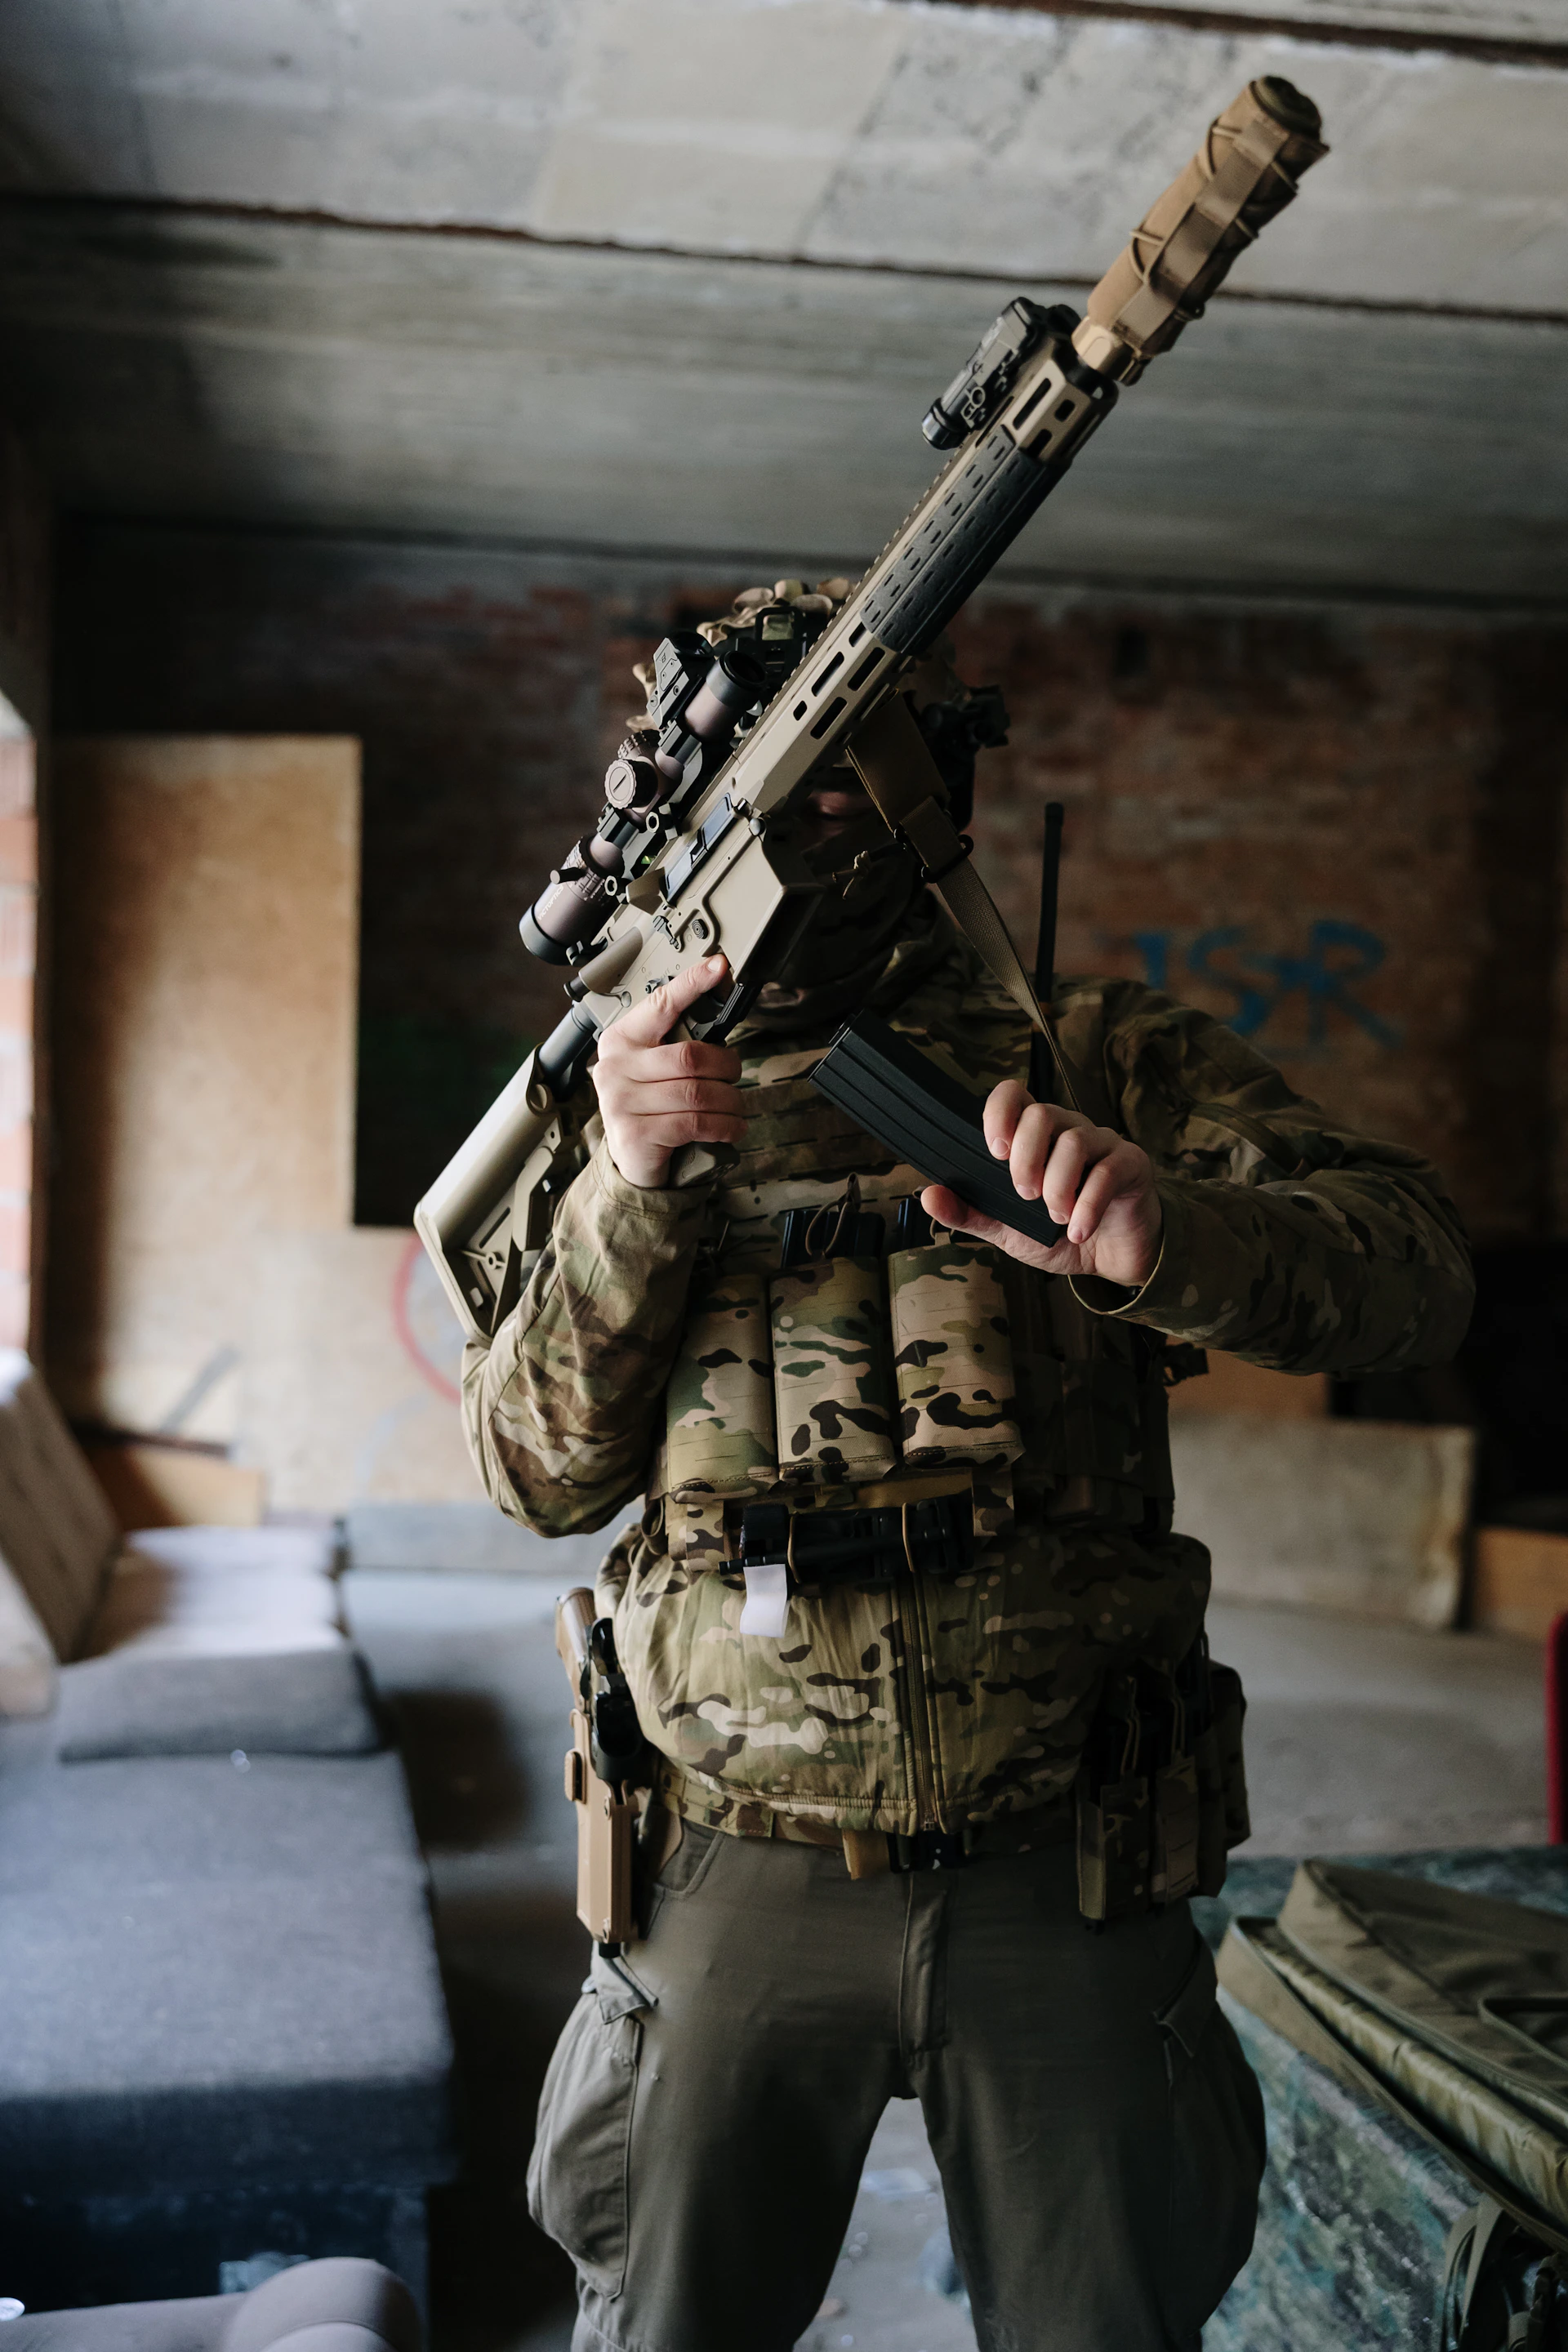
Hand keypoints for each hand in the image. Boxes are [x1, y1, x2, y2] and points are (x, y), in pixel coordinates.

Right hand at [593, 955, 747, 1189]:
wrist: (630, 1158)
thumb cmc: (650, 1104)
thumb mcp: (655, 1067)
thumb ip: (679, 1041)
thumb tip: (721, 1007)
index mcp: (622, 1040)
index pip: (661, 1004)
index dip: (692, 984)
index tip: (718, 967)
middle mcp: (615, 1067)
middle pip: (690, 1056)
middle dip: (727, 1066)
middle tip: (735, 1073)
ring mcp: (622, 1102)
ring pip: (698, 1092)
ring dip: (730, 1100)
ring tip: (736, 1105)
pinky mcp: (636, 1134)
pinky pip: (695, 1122)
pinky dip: (725, 1125)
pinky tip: (732, 1126)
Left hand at [922, 1080, 1161, 1286]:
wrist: (1110, 1260)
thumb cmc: (1057, 1235)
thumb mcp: (1008, 1229)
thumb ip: (970, 1212)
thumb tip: (928, 1195)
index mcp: (1035, 1136)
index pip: (1014, 1096)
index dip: (999, 1113)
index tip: (993, 1152)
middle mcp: (1068, 1129)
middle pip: (1042, 1115)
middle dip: (1026, 1159)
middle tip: (1025, 1196)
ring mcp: (1103, 1143)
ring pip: (1074, 1141)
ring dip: (1057, 1185)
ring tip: (1056, 1218)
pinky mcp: (1131, 1164)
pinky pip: (1108, 1170)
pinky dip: (1087, 1205)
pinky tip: (1078, 1230)